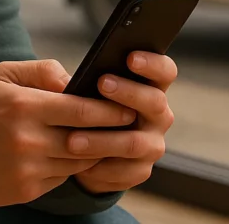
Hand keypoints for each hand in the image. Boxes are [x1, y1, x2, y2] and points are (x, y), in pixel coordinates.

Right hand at [0, 59, 136, 207]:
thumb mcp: (2, 76)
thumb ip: (41, 70)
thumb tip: (75, 79)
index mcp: (23, 106)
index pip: (81, 110)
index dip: (110, 110)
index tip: (127, 107)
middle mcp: (27, 140)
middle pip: (86, 139)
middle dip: (113, 133)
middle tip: (131, 125)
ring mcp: (27, 168)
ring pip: (78, 161)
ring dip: (97, 151)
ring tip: (110, 139)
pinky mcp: (26, 190)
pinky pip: (62, 177)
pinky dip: (73, 166)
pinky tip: (78, 155)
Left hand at [69, 52, 177, 193]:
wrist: (81, 152)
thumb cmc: (83, 108)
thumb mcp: (78, 88)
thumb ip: (74, 78)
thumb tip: (63, 83)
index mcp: (150, 88)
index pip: (165, 71)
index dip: (153, 63)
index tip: (130, 57)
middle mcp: (158, 115)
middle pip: (155, 102)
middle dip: (129, 92)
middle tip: (102, 83)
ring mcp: (152, 144)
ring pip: (135, 142)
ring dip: (104, 139)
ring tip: (73, 139)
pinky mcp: (140, 171)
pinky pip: (124, 171)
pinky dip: (100, 168)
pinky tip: (78, 163)